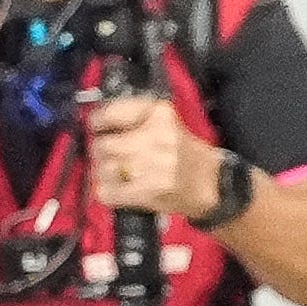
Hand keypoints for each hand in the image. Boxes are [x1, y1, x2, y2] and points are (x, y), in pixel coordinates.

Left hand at [87, 93, 213, 217]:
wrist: (213, 183)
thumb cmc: (183, 153)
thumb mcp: (164, 124)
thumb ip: (132, 120)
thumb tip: (93, 121)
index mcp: (160, 115)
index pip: (113, 112)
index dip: (97, 122)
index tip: (96, 127)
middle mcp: (157, 137)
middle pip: (103, 145)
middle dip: (100, 153)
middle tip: (108, 157)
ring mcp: (153, 165)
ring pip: (102, 169)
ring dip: (104, 175)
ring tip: (119, 175)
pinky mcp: (149, 190)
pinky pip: (107, 192)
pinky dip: (107, 193)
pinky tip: (119, 190)